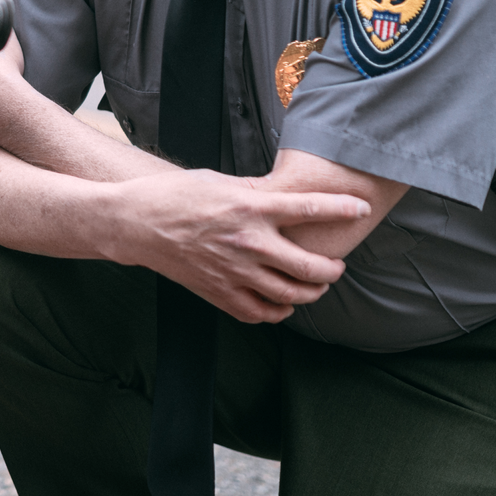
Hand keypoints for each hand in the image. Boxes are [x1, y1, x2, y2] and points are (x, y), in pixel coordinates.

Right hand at [101, 169, 368, 323]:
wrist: (135, 223)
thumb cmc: (175, 196)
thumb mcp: (220, 181)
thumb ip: (255, 194)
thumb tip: (285, 197)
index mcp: (250, 208)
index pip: (311, 209)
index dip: (342, 208)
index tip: (360, 208)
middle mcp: (248, 242)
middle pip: (313, 268)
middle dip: (333, 269)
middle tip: (335, 265)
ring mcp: (235, 272)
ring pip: (293, 296)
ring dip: (312, 292)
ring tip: (312, 284)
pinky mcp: (220, 293)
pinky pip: (264, 313)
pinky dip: (280, 310)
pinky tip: (280, 300)